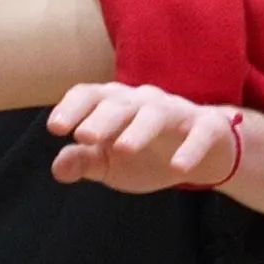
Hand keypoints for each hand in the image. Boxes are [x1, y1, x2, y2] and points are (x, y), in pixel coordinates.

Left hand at [46, 83, 247, 192]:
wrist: (204, 154)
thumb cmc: (148, 153)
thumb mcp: (110, 163)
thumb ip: (84, 162)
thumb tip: (58, 168)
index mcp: (116, 104)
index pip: (91, 95)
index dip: (72, 107)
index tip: (55, 128)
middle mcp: (144, 102)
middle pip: (120, 103)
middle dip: (101, 119)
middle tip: (84, 136)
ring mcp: (177, 112)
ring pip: (156, 113)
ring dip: (139, 129)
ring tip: (123, 148)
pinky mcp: (208, 127)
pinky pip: (201, 132)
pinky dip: (191, 148)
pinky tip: (178, 168)